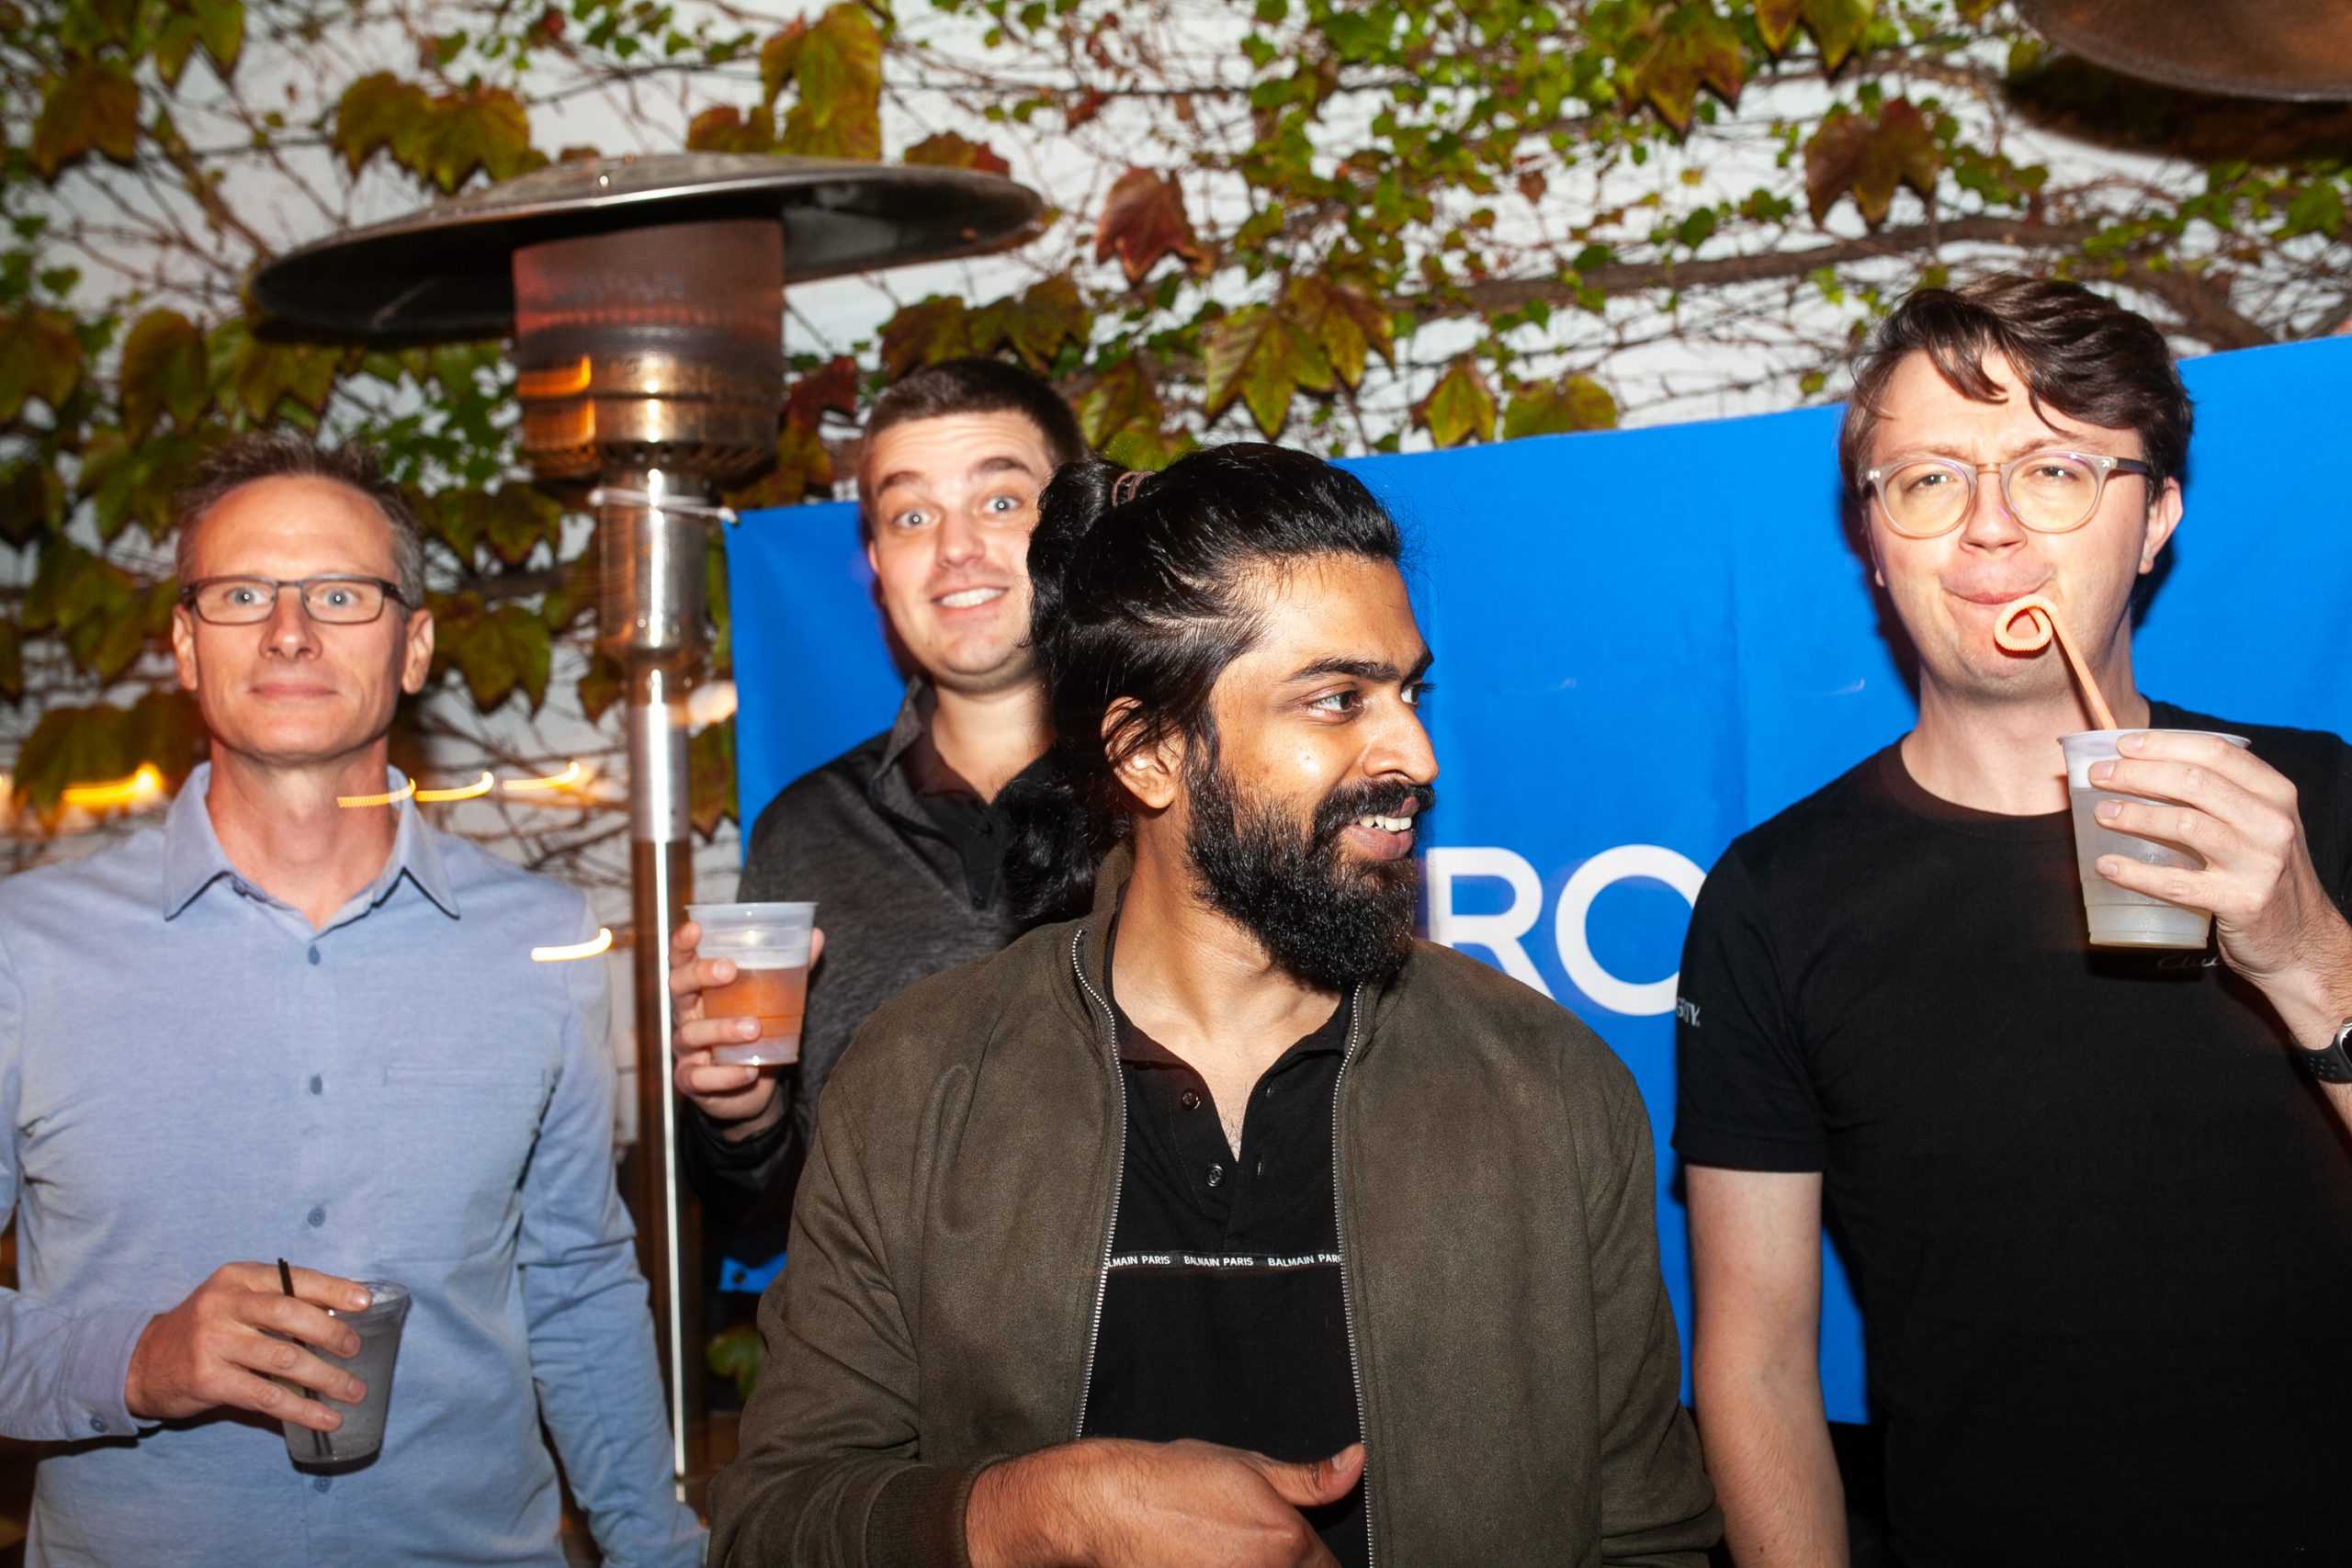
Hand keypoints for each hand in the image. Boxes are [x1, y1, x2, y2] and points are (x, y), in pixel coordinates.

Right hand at [124, 1263, 372, 1429]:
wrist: (143, 1362)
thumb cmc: (206, 1330)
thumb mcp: (233, 1301)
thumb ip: (276, 1302)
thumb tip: (342, 1317)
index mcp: (238, 1278)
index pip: (294, 1279)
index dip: (333, 1290)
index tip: (364, 1302)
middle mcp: (224, 1305)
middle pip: (290, 1315)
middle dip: (332, 1333)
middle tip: (356, 1350)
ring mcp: (214, 1342)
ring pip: (284, 1359)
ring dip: (326, 1378)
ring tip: (353, 1391)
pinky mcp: (209, 1380)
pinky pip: (266, 1396)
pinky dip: (302, 1409)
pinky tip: (326, 1418)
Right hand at [669, 919, 824, 1136]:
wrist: (750, 1089)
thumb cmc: (755, 1031)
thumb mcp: (771, 999)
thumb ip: (790, 969)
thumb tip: (815, 935)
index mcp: (701, 989)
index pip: (683, 960)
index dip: (683, 943)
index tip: (696, 928)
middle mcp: (687, 1015)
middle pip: (679, 987)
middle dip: (700, 974)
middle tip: (730, 970)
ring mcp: (686, 1049)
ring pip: (692, 1033)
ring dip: (722, 1028)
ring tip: (754, 1028)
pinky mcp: (692, 1080)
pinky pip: (701, 1077)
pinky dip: (726, 1074)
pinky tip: (749, 1069)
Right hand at [966, 1437, 1362, 1567]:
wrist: (1107, 1506)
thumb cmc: (1173, 1480)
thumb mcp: (1248, 1466)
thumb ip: (1311, 1478)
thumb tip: (1357, 1462)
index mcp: (1289, 1543)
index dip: (1314, 1559)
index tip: (1295, 1551)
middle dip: (1292, 1567)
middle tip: (1247, 1547)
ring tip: (1226, 1553)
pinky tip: (1206, 1561)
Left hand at [2090, 731, 2351, 1030]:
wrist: (2300, 939)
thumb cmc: (2262, 872)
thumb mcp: (2258, 824)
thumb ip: (2219, 795)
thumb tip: (2142, 766)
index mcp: (2276, 794)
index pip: (2216, 751)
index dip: (2163, 744)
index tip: (2122, 745)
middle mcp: (2273, 823)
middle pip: (2194, 782)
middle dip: (2137, 774)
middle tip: (2098, 776)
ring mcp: (2260, 863)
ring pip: (2184, 824)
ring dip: (2133, 815)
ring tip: (2100, 813)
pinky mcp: (2241, 902)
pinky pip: (2175, 882)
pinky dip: (2135, 872)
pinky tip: (2106, 865)